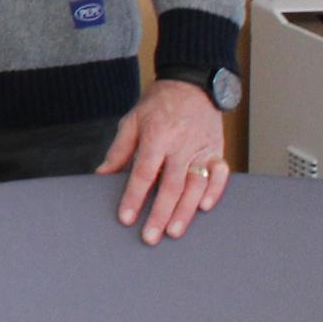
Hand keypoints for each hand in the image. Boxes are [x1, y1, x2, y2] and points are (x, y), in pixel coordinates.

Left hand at [96, 78, 228, 244]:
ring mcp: (202, 148)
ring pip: (196, 184)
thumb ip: (119, 150)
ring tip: (174, 232)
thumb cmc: (157, 105)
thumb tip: (102, 175)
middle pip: (171, 184)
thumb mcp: (132, 121)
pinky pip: (220, 174)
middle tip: (150, 237)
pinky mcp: (217, 150)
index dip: (134, 196)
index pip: (144, 172)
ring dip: (186, 210)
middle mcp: (181, 145)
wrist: (191, 85)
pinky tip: (204, 208)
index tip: (126, 218)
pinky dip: (214, 191)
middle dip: (160, 213)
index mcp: (156, 136)